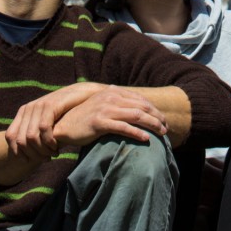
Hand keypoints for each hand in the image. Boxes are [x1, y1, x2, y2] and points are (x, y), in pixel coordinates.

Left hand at [5, 82, 105, 160]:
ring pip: (31, 137)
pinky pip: (43, 129)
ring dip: (42, 150)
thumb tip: (26, 153)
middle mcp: (28, 108)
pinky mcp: (50, 105)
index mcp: (24, 112)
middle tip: (46, 159)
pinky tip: (56, 146)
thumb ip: (37, 133)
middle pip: (21, 140)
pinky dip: (49, 141)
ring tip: (52, 154)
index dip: (18, 152)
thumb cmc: (67, 112)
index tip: (29, 161)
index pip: (10, 136)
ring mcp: (38, 106)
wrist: (84, 95)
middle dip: (33, 154)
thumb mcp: (48, 122)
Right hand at [52, 85, 167, 145]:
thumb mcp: (101, 103)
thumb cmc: (85, 117)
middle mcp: (110, 98)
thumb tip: (132, 102)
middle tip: (166, 128)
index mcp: (112, 91)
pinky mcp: (99, 122)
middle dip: (157, 117)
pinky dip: (137, 133)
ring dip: (152, 125)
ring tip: (161, 133)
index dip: (154, 110)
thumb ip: (115, 100)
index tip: (163, 119)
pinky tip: (145, 138)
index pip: (140, 99)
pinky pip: (123, 127)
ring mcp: (105, 109)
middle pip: (142, 107)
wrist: (64, 125)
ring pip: (136, 116)